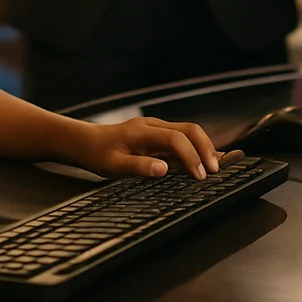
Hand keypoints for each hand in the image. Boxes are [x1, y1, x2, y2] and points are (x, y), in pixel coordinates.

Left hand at [71, 117, 219, 180]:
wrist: (86, 141)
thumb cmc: (99, 154)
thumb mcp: (114, 166)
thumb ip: (139, 167)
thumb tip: (164, 170)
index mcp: (143, 132)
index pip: (176, 139)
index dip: (191, 156)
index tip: (199, 176)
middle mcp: (153, 125)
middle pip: (189, 130)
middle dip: (205, 148)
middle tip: (214, 171)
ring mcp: (156, 127)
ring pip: (188, 131)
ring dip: (203, 147)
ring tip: (213, 167)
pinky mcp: (157, 133)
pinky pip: (182, 136)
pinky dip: (196, 147)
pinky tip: (202, 160)